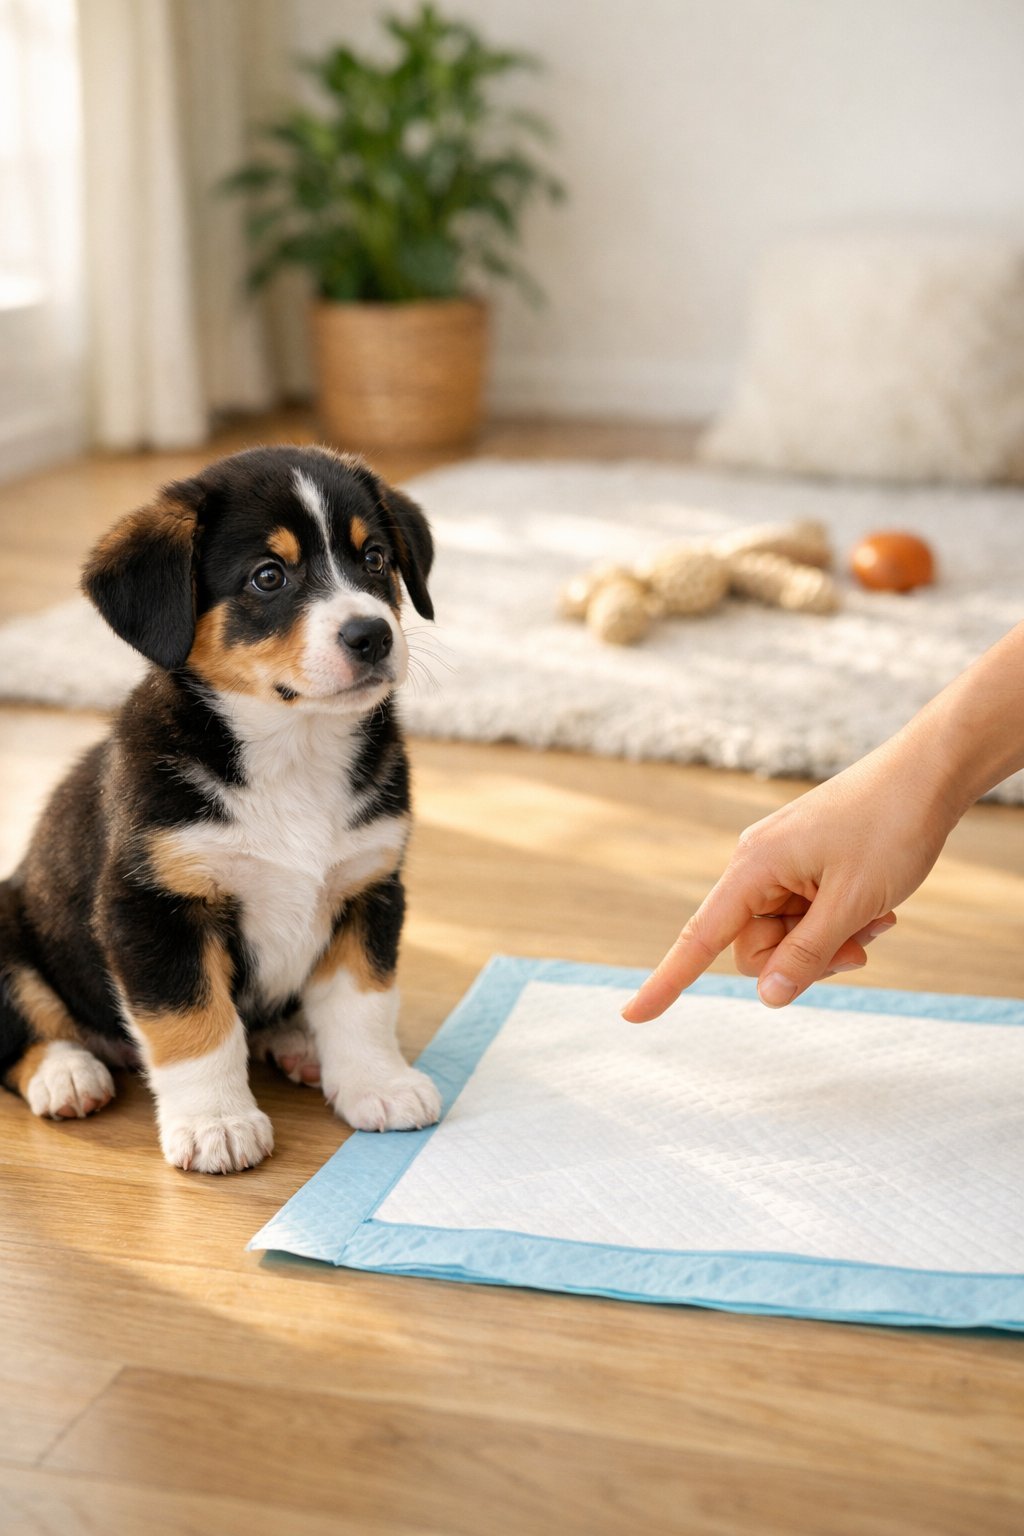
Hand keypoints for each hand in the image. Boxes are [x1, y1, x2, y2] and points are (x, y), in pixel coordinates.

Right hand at [622, 734, 957, 1020]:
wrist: (927, 773)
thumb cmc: (890, 829)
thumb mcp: (851, 904)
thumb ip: (806, 955)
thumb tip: (767, 998)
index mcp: (754, 867)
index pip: (700, 938)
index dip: (667, 982)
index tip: (631, 1018)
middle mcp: (756, 863)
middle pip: (756, 946)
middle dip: (805, 960)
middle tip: (862, 950)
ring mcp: (780, 861)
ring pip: (787, 933)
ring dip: (830, 940)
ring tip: (878, 918)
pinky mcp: (803, 860)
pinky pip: (805, 912)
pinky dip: (837, 919)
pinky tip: (877, 907)